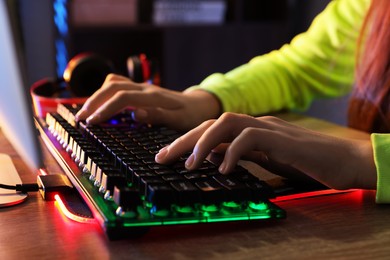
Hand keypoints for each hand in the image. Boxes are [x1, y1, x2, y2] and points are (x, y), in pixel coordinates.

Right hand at [75, 74, 220, 130]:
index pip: (123, 98)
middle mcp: (146, 89)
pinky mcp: (141, 90)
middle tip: (80, 118)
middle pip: (113, 87)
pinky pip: (120, 84)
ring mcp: (143, 87)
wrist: (199, 105)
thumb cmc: (191, 116)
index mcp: (154, 97)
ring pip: (114, 83)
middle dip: (94, 101)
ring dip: (97, 95)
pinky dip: (106, 92)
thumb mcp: (179, 120)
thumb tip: (134, 114)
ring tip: (86, 112)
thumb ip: (158, 116)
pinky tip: (100, 103)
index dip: (105, 109)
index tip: (91, 123)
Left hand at [156, 112, 376, 189]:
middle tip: (162, 159)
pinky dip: (233, 152)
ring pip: (226, 122)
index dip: (186, 142)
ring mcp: (269, 128)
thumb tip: (212, 158)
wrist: (342, 160)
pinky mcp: (282, 138)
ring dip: (203, 142)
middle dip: (183, 140)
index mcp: (249, 130)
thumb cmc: (304, 162)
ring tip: (190, 165)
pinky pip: (251, 138)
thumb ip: (240, 155)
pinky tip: (225, 170)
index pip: (211, 130)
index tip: (166, 157)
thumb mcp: (264, 160)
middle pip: (211, 123)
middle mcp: (255, 124)